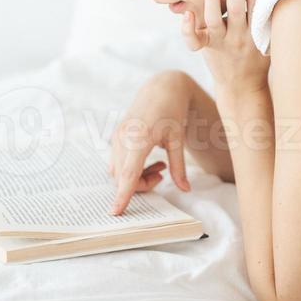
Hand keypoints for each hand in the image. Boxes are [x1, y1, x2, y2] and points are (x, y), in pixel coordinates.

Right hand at [108, 69, 193, 215]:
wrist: (161, 88)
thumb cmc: (172, 111)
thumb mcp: (178, 139)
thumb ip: (179, 167)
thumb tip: (185, 190)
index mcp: (139, 137)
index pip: (128, 173)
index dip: (123, 194)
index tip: (115, 212)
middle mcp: (123, 137)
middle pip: (124, 177)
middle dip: (142, 184)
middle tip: (163, 174)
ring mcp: (117, 136)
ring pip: (119, 172)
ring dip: (137, 177)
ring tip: (160, 166)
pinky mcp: (116, 137)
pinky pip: (118, 163)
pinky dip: (131, 169)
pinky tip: (149, 160)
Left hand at [182, 0, 270, 94]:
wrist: (243, 88)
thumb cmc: (256, 53)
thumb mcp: (267, 33)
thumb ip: (265, 10)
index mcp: (257, 27)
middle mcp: (241, 35)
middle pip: (239, 5)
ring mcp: (222, 42)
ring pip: (215, 19)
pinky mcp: (207, 49)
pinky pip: (195, 41)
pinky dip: (188, 28)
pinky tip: (185, 12)